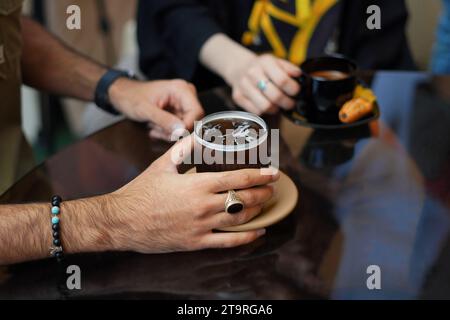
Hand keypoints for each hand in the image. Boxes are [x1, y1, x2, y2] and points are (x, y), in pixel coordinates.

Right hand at [108, 136, 279, 252]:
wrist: (122, 220)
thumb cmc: (142, 191)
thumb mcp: (163, 164)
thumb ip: (185, 147)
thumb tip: (199, 132)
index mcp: (197, 184)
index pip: (238, 179)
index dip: (259, 175)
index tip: (273, 172)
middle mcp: (203, 206)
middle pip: (243, 199)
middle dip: (263, 192)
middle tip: (272, 187)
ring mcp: (201, 226)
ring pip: (239, 219)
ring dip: (257, 210)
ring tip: (265, 203)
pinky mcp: (196, 243)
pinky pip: (227, 242)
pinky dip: (246, 238)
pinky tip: (258, 231)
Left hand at [109, 79, 204, 139]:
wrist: (122, 94)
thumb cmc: (131, 97)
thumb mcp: (145, 110)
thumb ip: (164, 120)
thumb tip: (182, 131)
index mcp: (181, 89)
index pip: (197, 112)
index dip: (188, 127)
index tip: (174, 135)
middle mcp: (186, 95)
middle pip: (191, 122)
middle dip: (174, 131)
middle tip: (156, 131)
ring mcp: (182, 104)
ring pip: (185, 128)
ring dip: (168, 132)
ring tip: (153, 127)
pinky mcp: (178, 112)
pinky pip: (179, 128)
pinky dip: (166, 132)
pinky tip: (155, 127)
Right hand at [228, 54, 301, 114]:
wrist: (240, 67)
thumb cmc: (263, 67)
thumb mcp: (277, 62)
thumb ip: (289, 68)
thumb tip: (299, 75)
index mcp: (265, 62)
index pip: (283, 80)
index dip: (293, 89)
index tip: (296, 92)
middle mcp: (252, 73)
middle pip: (275, 96)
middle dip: (287, 103)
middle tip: (291, 103)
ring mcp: (243, 85)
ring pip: (265, 106)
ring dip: (276, 109)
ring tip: (279, 105)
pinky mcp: (238, 96)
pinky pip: (256, 111)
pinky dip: (265, 111)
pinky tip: (268, 105)